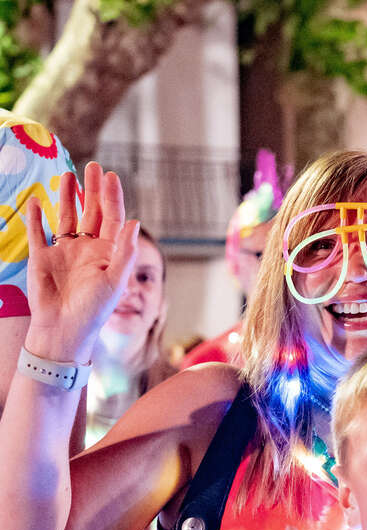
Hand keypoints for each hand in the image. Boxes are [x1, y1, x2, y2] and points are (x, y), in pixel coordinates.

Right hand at [24, 162, 138, 362]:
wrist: (64, 330)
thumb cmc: (94, 310)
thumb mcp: (115, 280)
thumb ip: (125, 251)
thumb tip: (135, 221)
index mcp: (107, 253)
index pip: (112, 218)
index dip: (112, 197)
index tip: (110, 176)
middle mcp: (87, 249)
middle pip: (91, 212)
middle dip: (92, 190)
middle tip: (93, 167)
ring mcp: (64, 252)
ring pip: (66, 217)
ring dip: (66, 197)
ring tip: (68, 175)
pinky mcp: (41, 258)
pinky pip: (38, 232)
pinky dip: (35, 217)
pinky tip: (36, 200)